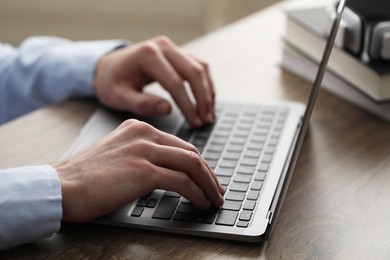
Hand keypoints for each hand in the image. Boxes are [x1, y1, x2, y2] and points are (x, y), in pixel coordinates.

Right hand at [53, 119, 223, 221]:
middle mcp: (144, 134)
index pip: (179, 144)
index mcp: (138, 127)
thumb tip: (167, 172)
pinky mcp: (143, 171)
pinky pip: (181, 181)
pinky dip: (196, 193)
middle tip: (216, 189)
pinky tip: (201, 202)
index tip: (206, 177)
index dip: (198, 163)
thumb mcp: (117, 154)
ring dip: (208, 185)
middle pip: (190, 152)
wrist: (61, 186)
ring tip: (214, 199)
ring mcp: (144, 150)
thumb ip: (141, 155)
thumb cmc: (86, 177)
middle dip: (208, 174)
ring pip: (191, 164)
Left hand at [94, 36, 215, 127]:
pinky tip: (207, 101)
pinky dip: (205, 84)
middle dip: (202, 99)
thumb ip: (141, 104)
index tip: (194, 123)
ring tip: (208, 114)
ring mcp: (172, 48)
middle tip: (206, 121)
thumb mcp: (118, 96)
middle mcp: (163, 47)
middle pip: (193, 72)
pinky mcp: (178, 53)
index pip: (175, 82)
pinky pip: (198, 66)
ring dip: (207, 92)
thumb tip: (167, 110)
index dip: (187, 105)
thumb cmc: (111, 82)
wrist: (108, 67)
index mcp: (147, 55)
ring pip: (200, 68)